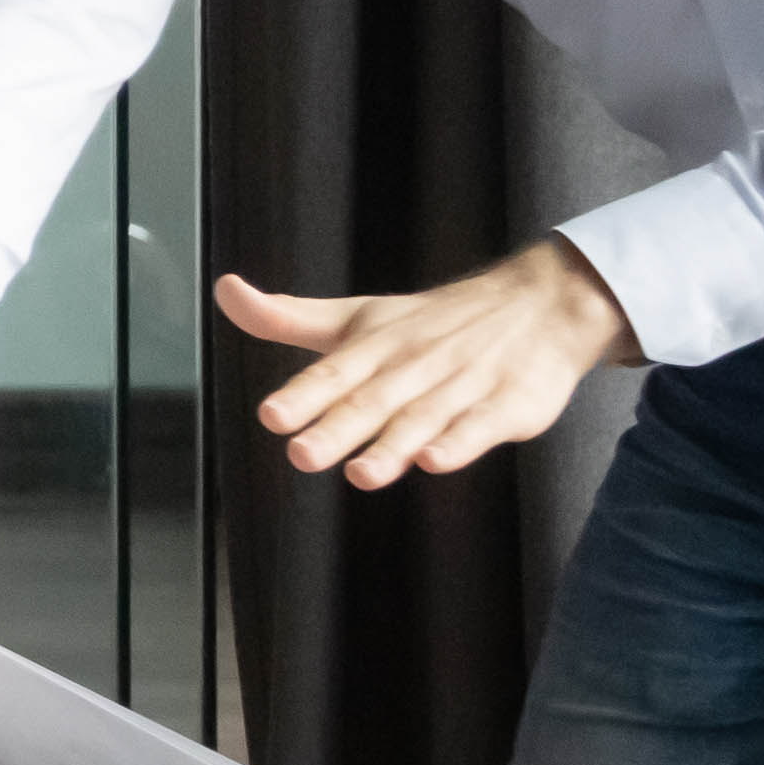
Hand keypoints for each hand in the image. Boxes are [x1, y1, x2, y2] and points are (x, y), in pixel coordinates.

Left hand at [223, 239, 638, 488]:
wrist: (539, 304)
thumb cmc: (431, 321)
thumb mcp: (357, 317)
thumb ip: (288, 317)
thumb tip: (224, 289)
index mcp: (376, 347)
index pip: (334, 373)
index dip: (303, 395)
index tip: (273, 416)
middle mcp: (415, 365)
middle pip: (373, 402)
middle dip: (338, 429)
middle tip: (302, 455)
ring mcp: (463, 385)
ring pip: (422, 419)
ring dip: (392, 447)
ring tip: (362, 475)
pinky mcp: (509, 405)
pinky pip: (482, 426)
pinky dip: (460, 443)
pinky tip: (435, 462)